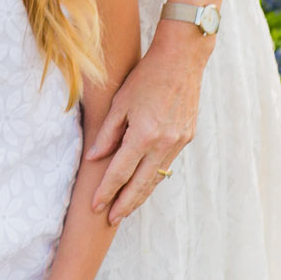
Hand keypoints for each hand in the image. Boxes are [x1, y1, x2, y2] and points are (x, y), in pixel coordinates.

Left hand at [85, 22, 211, 223]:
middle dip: (125, 205)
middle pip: (141, 184)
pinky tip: (144, 183)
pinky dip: (154, 176)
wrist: (182, 60)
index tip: (95, 206)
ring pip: (156, 178)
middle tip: (111, 220)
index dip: (106, 191)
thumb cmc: (146, 76)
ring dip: (141, 195)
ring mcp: (178, 142)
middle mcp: (163, 144)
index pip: (120, 172)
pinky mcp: (187, 137)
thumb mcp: (120, 102)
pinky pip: (167, 164)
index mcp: (143, 135)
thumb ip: (107, 133)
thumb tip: (93, 158)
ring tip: (126, 208)